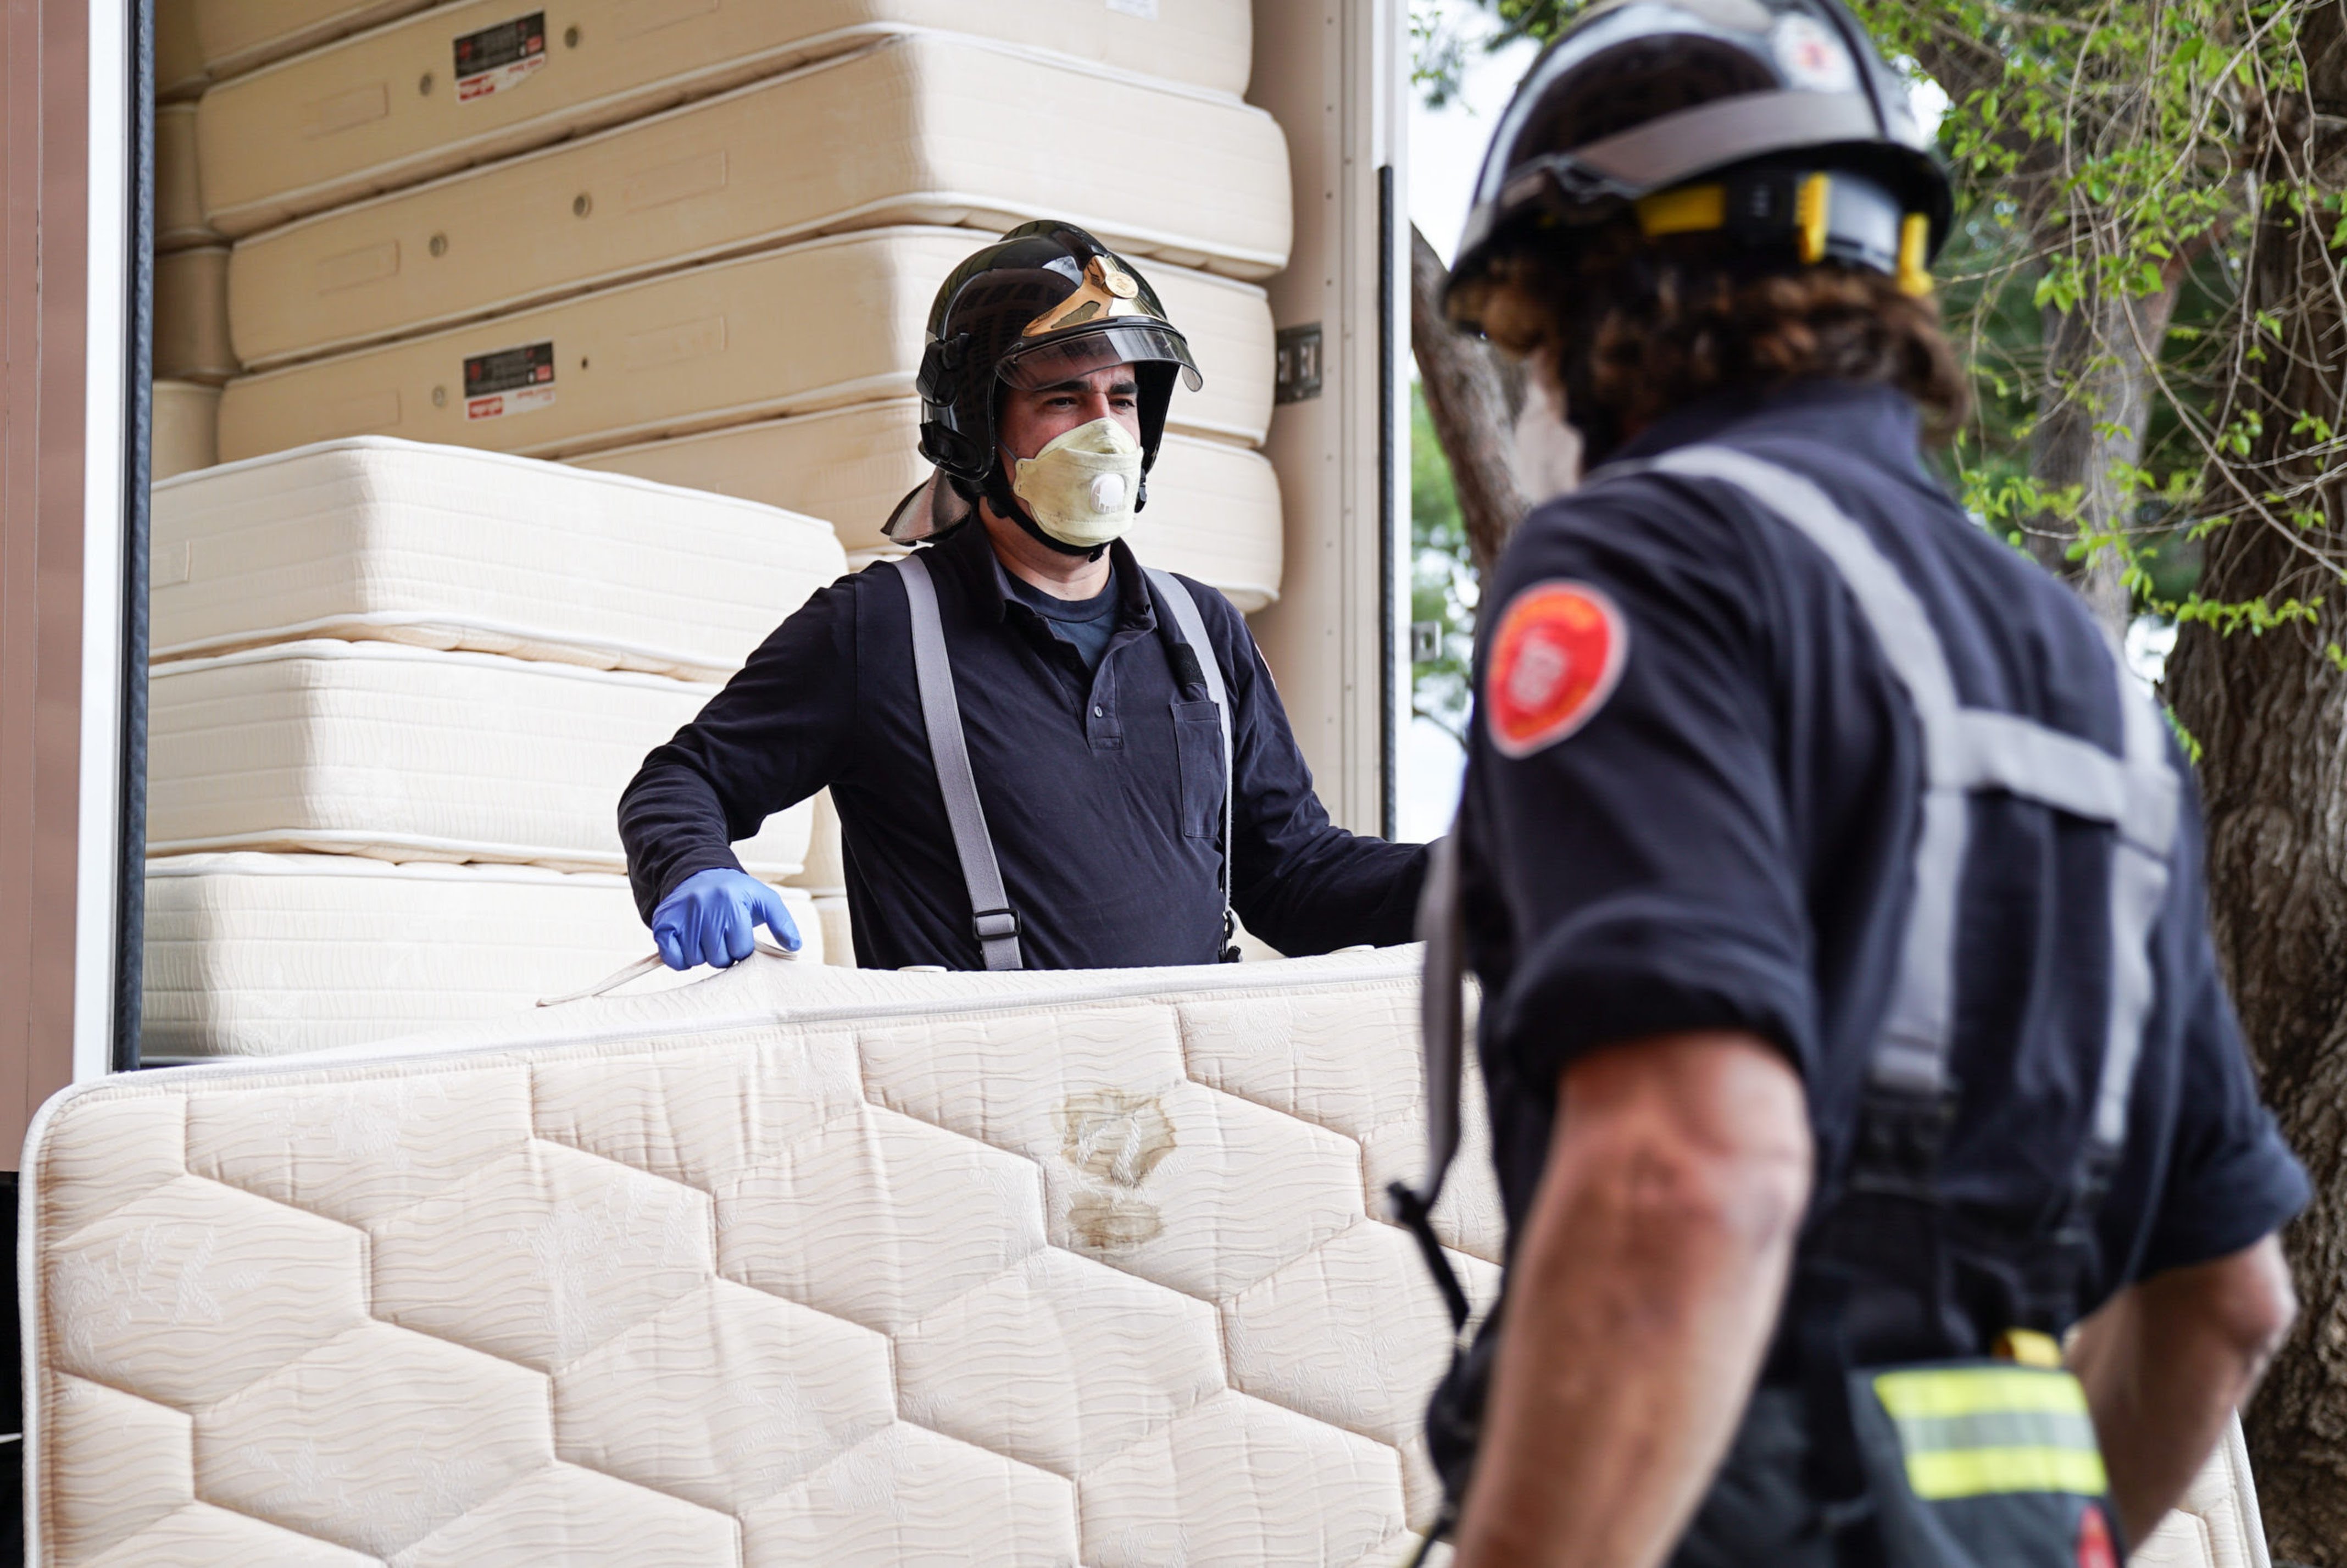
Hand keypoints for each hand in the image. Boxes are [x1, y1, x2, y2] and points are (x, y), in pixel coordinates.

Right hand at [651, 868, 800, 970]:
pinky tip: (688, 945)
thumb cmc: (735, 892)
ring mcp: (681, 914)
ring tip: (706, 936)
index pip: (741, 949)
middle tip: (722, 936)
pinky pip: (672, 958)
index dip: (741, 947)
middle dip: (723, 953)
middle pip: (718, 958)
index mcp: (731, 901)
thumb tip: (794, 946)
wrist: (699, 873)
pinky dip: (680, 959)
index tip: (738, 934)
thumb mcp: (763, 899)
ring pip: (696, 960)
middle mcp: (704, 906)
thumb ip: (782, 921)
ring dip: (703, 955)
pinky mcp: (663, 923)